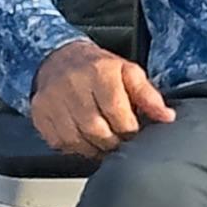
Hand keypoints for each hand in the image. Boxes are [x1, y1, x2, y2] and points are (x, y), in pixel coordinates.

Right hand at [29, 38, 172, 156]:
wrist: (59, 57)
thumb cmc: (98, 68)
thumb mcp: (129, 73)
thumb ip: (149, 96)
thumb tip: (167, 117)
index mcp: (100, 73)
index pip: (117, 113)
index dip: (129, 130)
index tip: (133, 132)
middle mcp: (73, 85)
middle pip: (97, 130)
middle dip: (113, 142)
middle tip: (120, 141)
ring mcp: (53, 100)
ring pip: (77, 140)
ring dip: (94, 148)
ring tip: (104, 143)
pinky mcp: (40, 113)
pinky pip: (60, 142)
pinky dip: (75, 147)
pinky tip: (84, 140)